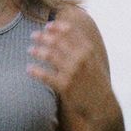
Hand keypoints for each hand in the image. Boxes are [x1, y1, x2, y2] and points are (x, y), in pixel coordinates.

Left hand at [27, 8, 118, 125]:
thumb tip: (68, 32)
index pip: (69, 31)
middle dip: (43, 36)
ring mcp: (72, 72)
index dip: (56, 27)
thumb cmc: (96, 81)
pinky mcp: (65, 86)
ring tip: (30, 50)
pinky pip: (45, 76)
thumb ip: (83, 47)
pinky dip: (35, 71)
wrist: (102, 105)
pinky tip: (29, 69)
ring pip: (49, 55)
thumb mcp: (94, 60)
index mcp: (88, 50)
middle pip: (56, 41)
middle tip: (34, 35)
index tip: (47, 26)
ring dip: (37, 50)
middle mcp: (80, 58)